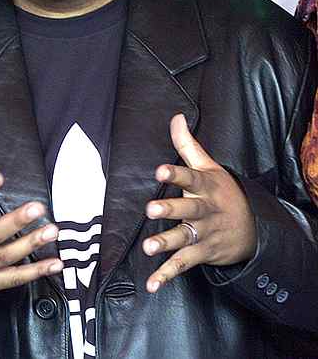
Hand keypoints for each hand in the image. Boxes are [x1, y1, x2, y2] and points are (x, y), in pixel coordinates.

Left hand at [142, 114, 255, 292]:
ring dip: (166, 243)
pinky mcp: (202, 253)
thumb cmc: (221, 192)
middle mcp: (205, 211)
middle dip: (171, 210)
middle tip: (151, 209)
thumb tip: (175, 116)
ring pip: (184, 238)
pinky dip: (167, 275)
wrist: (252, 228)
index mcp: (205, 187)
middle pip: (188, 210)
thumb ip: (187, 145)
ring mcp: (204, 234)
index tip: (160, 171)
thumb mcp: (209, 167)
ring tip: (149, 247)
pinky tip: (152, 284)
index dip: (175, 175)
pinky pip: (182, 265)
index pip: (190, 178)